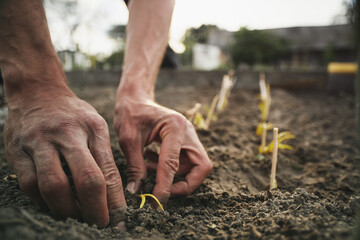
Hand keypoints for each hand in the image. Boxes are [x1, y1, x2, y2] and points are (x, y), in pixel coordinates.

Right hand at [4, 87, 125, 227]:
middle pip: (86, 180)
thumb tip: (111, 196)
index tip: (118, 220)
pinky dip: (42, 201)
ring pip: (54, 186)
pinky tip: (53, 204)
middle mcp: (67, 134)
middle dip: (95, 210)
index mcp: (93, 128)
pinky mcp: (17, 150)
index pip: (108, 172)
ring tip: (75, 216)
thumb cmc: (73, 115)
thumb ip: (104, 157)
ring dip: (67, 209)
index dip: (115, 201)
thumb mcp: (96, 126)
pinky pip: (29, 184)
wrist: (38, 92)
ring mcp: (40, 141)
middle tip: (99, 224)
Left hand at [114, 92, 212, 204]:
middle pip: (201, 166)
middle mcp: (188, 131)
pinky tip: (151, 161)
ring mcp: (189, 136)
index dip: (166, 186)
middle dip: (186, 184)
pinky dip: (171, 168)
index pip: (174, 164)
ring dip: (175, 175)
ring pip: (195, 166)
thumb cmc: (130, 114)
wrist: (135, 99)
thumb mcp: (128, 140)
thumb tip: (137, 192)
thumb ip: (135, 166)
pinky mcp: (185, 141)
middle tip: (164, 192)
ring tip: (149, 168)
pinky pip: (186, 162)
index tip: (156, 202)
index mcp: (175, 127)